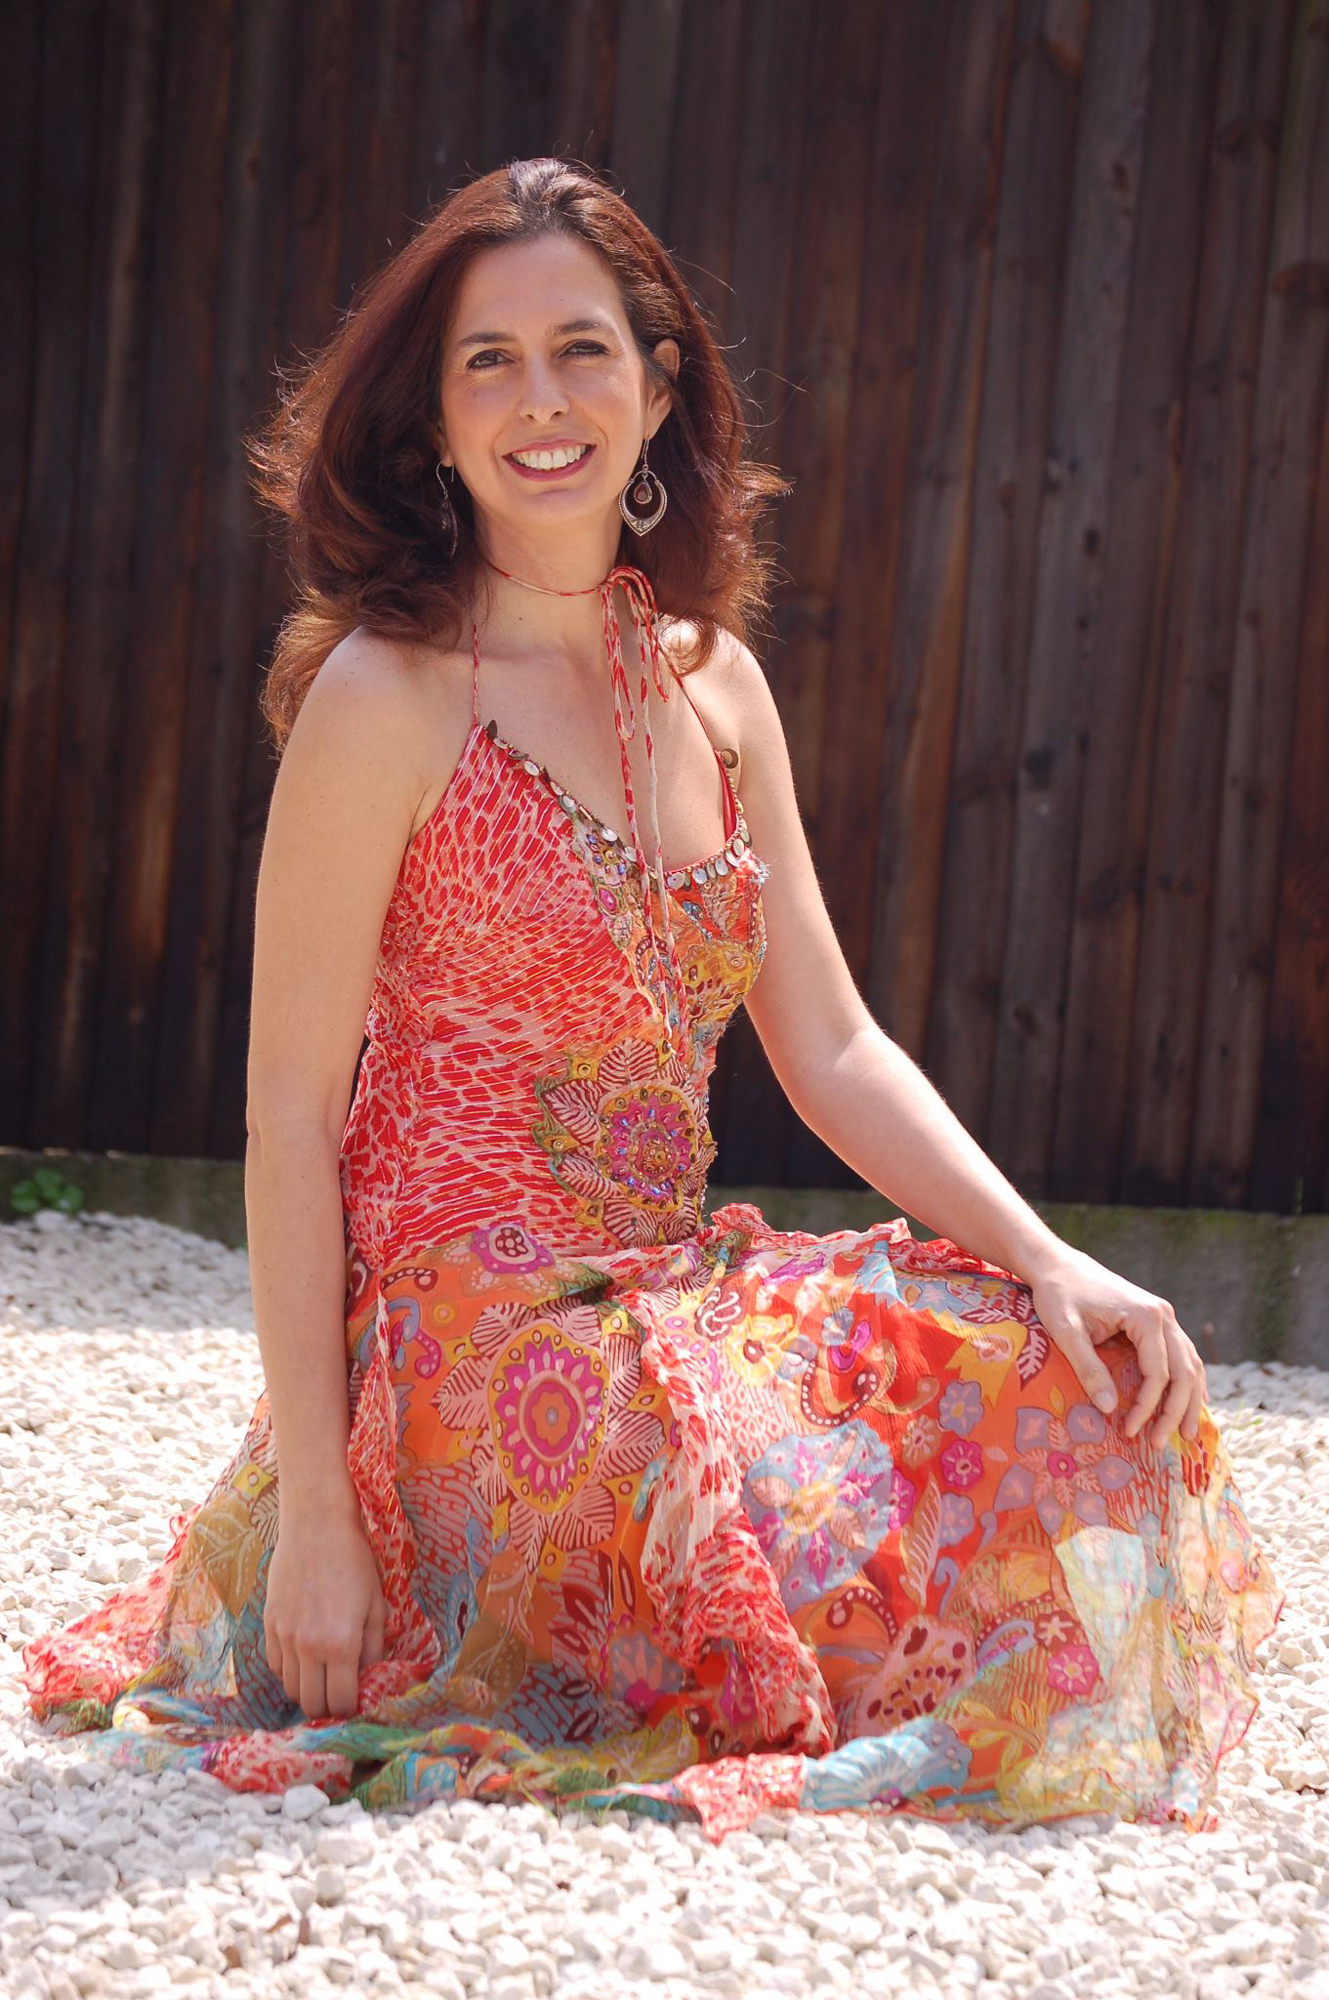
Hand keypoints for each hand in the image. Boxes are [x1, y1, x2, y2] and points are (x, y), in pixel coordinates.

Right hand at [264, 1502, 386, 1718]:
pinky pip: (276, 1666)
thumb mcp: (375, 1604)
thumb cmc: (354, 1561)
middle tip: (340, 1694)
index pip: (342, 1702)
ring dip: (308, 1689)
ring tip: (323, 1676)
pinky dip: (290, 1671)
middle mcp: (309, 1647)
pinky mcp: (269, 1625)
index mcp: (341, 1644)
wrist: (316, 1525)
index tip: (358, 1701)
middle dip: (329, 1706)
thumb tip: (369, 1676)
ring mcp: (284, 1637)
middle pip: (312, 1704)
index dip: (352, 1709)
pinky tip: (305, 1657)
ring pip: (291, 1689)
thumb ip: (373, 1647)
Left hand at [1024, 1242, 1207, 1449]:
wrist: (1057, 1264)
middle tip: (1162, 1444)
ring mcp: (1164, 1316)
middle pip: (1183, 1372)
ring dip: (1190, 1400)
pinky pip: (1182, 1355)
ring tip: (1184, 1434)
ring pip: (1190, 1364)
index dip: (1147, 1407)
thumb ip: (1088, 1368)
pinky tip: (1191, 1402)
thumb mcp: (1066, 1331)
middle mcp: (1163, 1315)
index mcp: (1146, 1317)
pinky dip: (1188, 1381)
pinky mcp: (1157, 1320)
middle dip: (1175, 1412)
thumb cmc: (1058, 1295)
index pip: (1158, 1374)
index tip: (1129, 1431)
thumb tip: (1109, 1409)